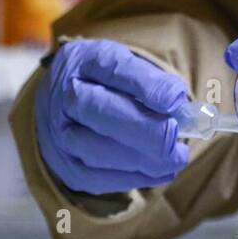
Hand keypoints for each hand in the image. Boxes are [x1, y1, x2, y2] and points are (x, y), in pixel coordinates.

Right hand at [35, 38, 189, 194]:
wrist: (63, 108)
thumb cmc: (106, 85)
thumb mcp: (129, 67)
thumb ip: (153, 82)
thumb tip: (177, 103)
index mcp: (84, 60)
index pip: (112, 68)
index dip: (145, 85)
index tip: (175, 99)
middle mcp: (64, 95)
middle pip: (97, 110)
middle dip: (142, 127)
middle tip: (175, 136)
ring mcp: (60, 133)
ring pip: (94, 149)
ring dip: (141, 158)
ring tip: (175, 157)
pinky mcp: (66, 166)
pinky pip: (97, 177)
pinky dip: (133, 177)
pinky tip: (162, 171)